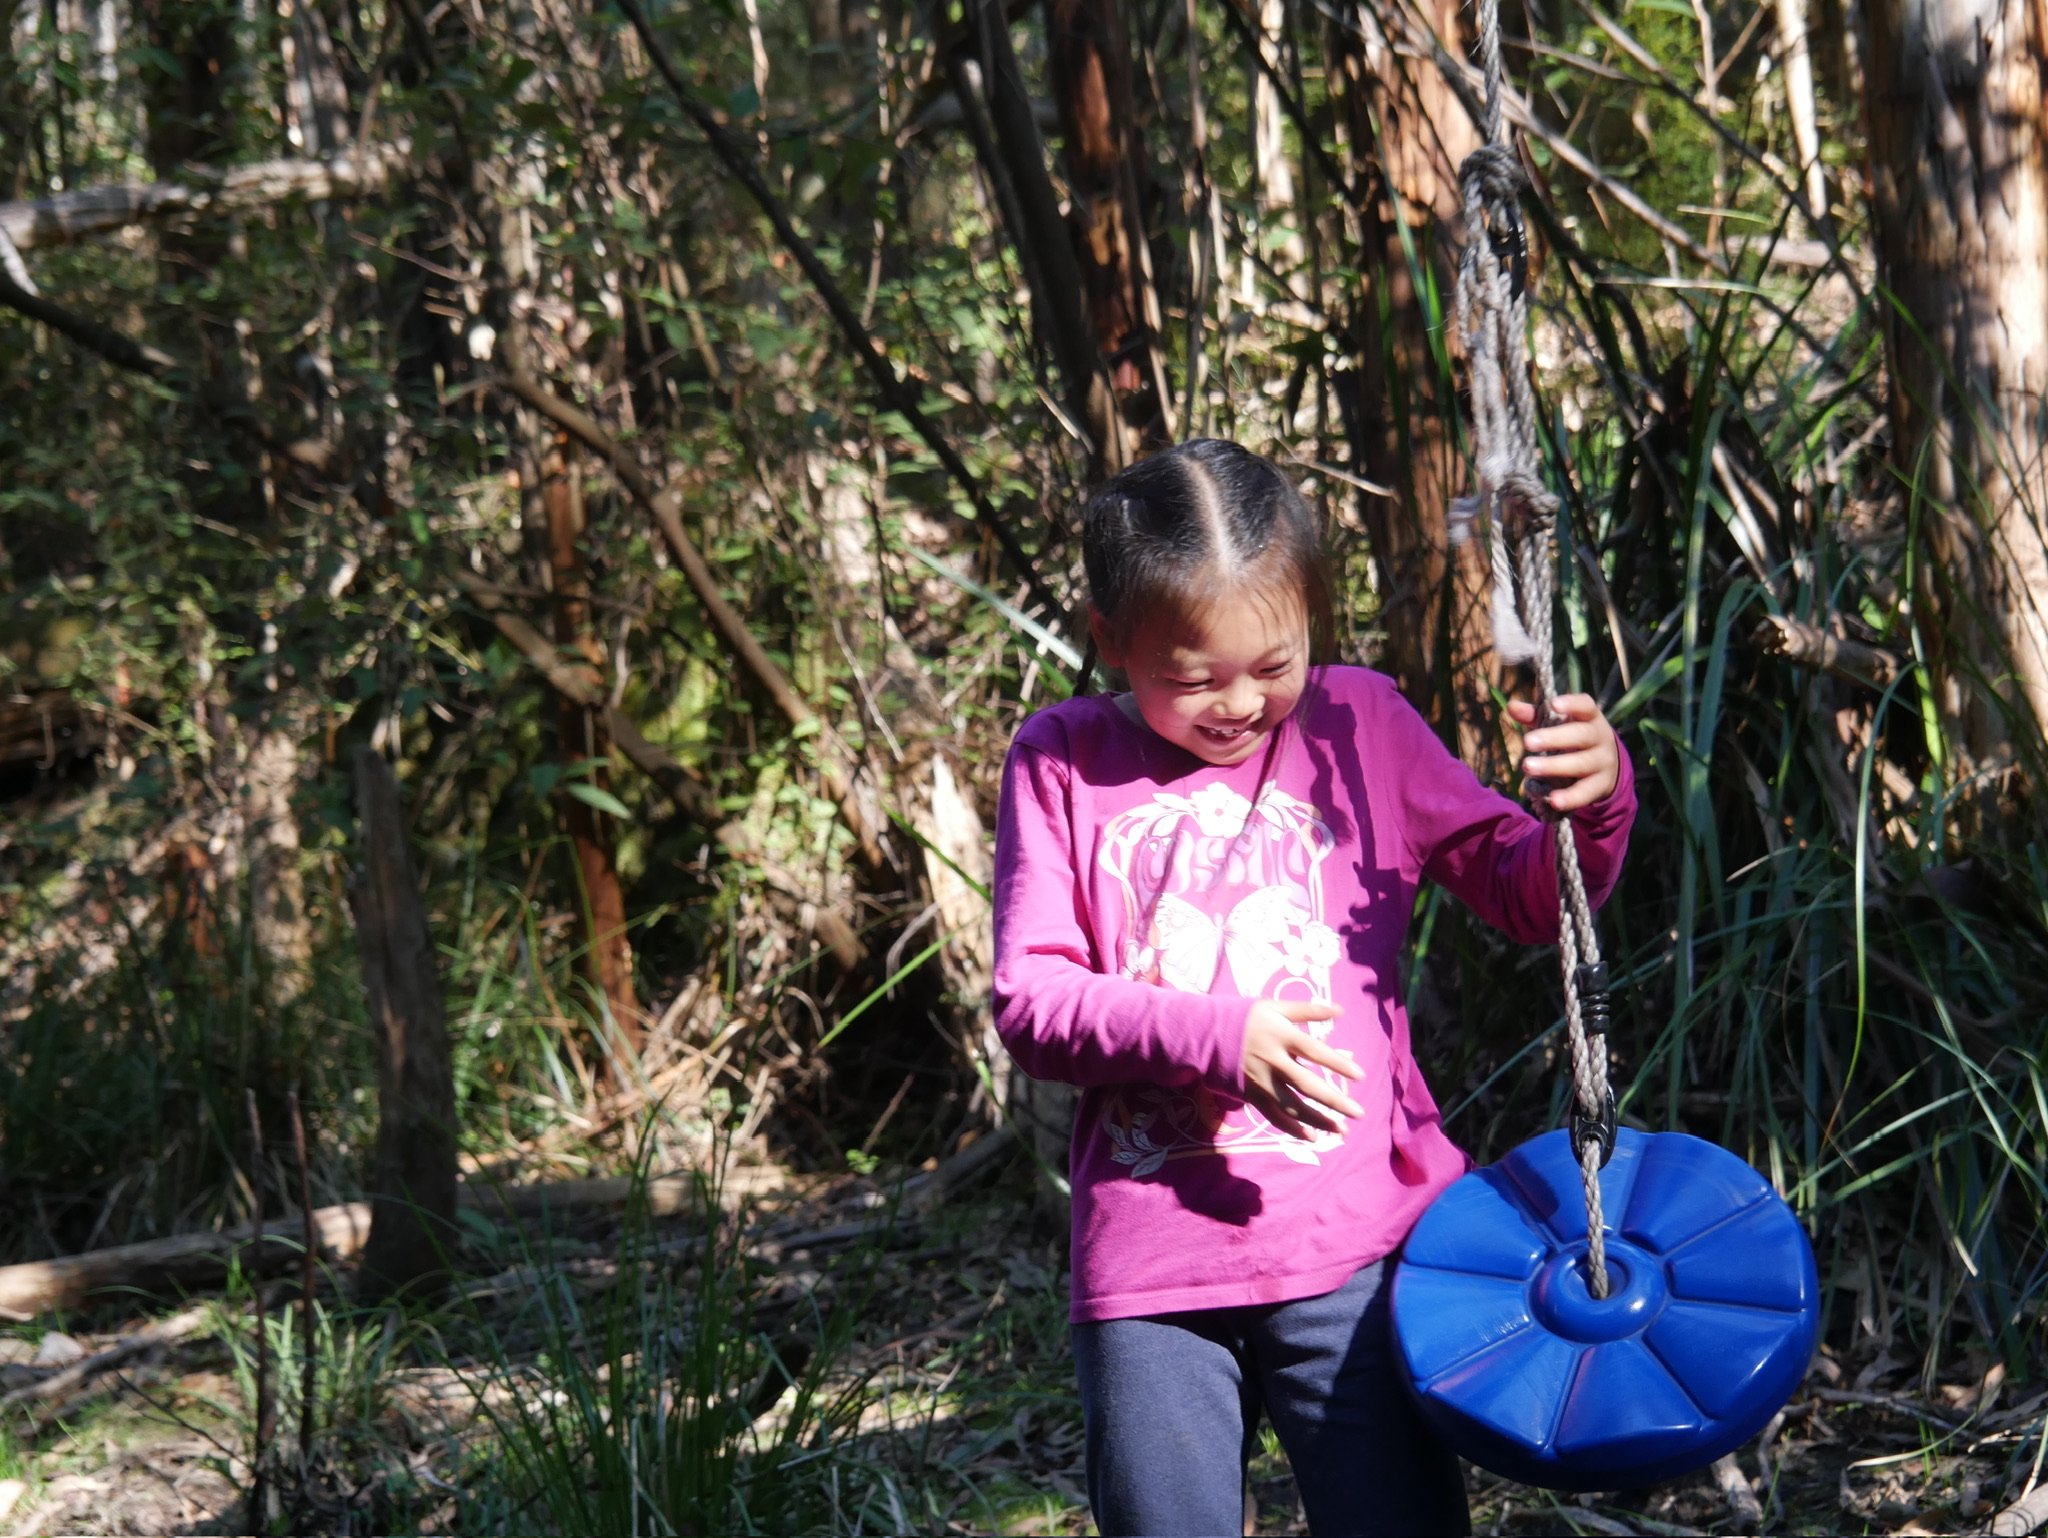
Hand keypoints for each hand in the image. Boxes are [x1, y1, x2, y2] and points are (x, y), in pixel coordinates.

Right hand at [1240, 999, 1364, 1140]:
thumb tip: (1340, 1010)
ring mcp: (1262, 1081)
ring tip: (1340, 1130)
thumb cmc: (1246, 1018)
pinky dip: (1292, 1128)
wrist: (1207, 1034)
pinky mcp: (1252, 1095)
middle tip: (1359, 1113)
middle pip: (1308, 1085)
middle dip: (1334, 1101)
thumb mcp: (1275, 1007)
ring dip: (1318, 1120)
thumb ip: (1307, 1010)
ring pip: (1292, 1106)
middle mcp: (1273, 1061)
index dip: (1339, 1064)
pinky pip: (1274, 1116)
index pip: (1316, 1052)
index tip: (1360, 1076)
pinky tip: (1311, 1137)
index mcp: (1282, 1036)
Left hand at [1509, 693, 1618, 813]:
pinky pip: (1586, 792)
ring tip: (1528, 767)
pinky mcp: (1601, 786)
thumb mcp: (1559, 725)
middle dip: (1554, 738)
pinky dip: (1571, 797)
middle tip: (1527, 742)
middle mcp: (1601, 738)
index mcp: (1591, 718)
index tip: (1553, 704)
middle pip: (1581, 735)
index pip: (1586, 706)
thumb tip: (1511, 706)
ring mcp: (1603, 763)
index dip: (1572, 704)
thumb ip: (1535, 715)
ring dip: (1554, 766)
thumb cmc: (1574, 740)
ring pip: (1581, 764)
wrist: (1608, 768)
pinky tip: (1553, 800)